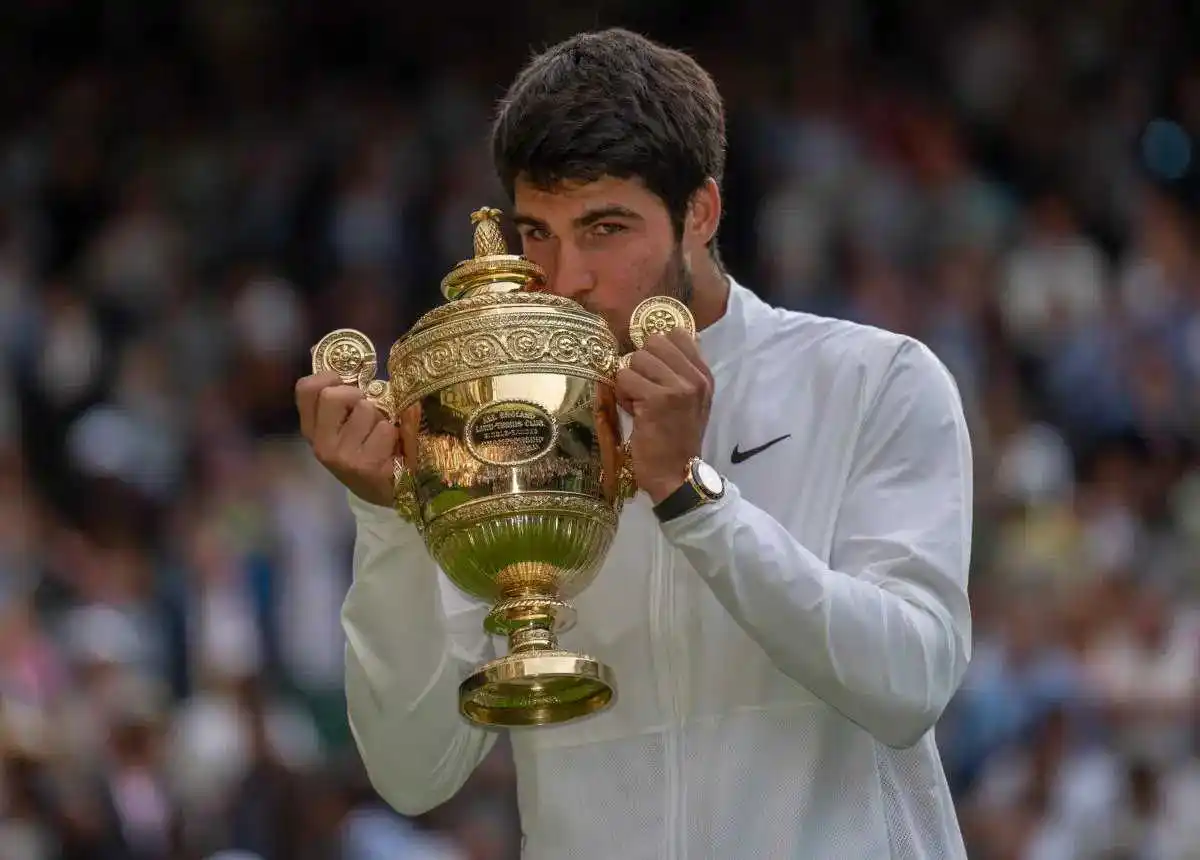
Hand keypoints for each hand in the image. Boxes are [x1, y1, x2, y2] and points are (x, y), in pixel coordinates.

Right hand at [295, 370, 397, 506]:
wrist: (386, 490)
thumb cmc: (367, 449)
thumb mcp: (345, 426)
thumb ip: (340, 400)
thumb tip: (336, 361)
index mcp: (312, 430)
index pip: (306, 389)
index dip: (328, 378)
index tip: (343, 383)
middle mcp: (321, 443)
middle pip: (334, 395)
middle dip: (357, 396)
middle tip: (367, 411)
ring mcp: (341, 456)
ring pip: (366, 410)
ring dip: (380, 418)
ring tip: (380, 436)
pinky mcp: (365, 465)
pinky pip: (384, 429)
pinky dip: (393, 434)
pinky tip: (390, 449)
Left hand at [615, 328, 712, 502]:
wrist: (676, 475)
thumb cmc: (676, 440)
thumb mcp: (688, 403)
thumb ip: (677, 373)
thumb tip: (653, 344)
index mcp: (704, 376)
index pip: (677, 334)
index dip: (657, 349)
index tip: (653, 371)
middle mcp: (694, 378)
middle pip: (653, 342)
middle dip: (641, 364)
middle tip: (644, 389)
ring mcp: (677, 387)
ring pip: (636, 359)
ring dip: (630, 381)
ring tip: (639, 403)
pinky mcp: (656, 399)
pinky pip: (625, 378)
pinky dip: (622, 395)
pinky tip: (634, 412)